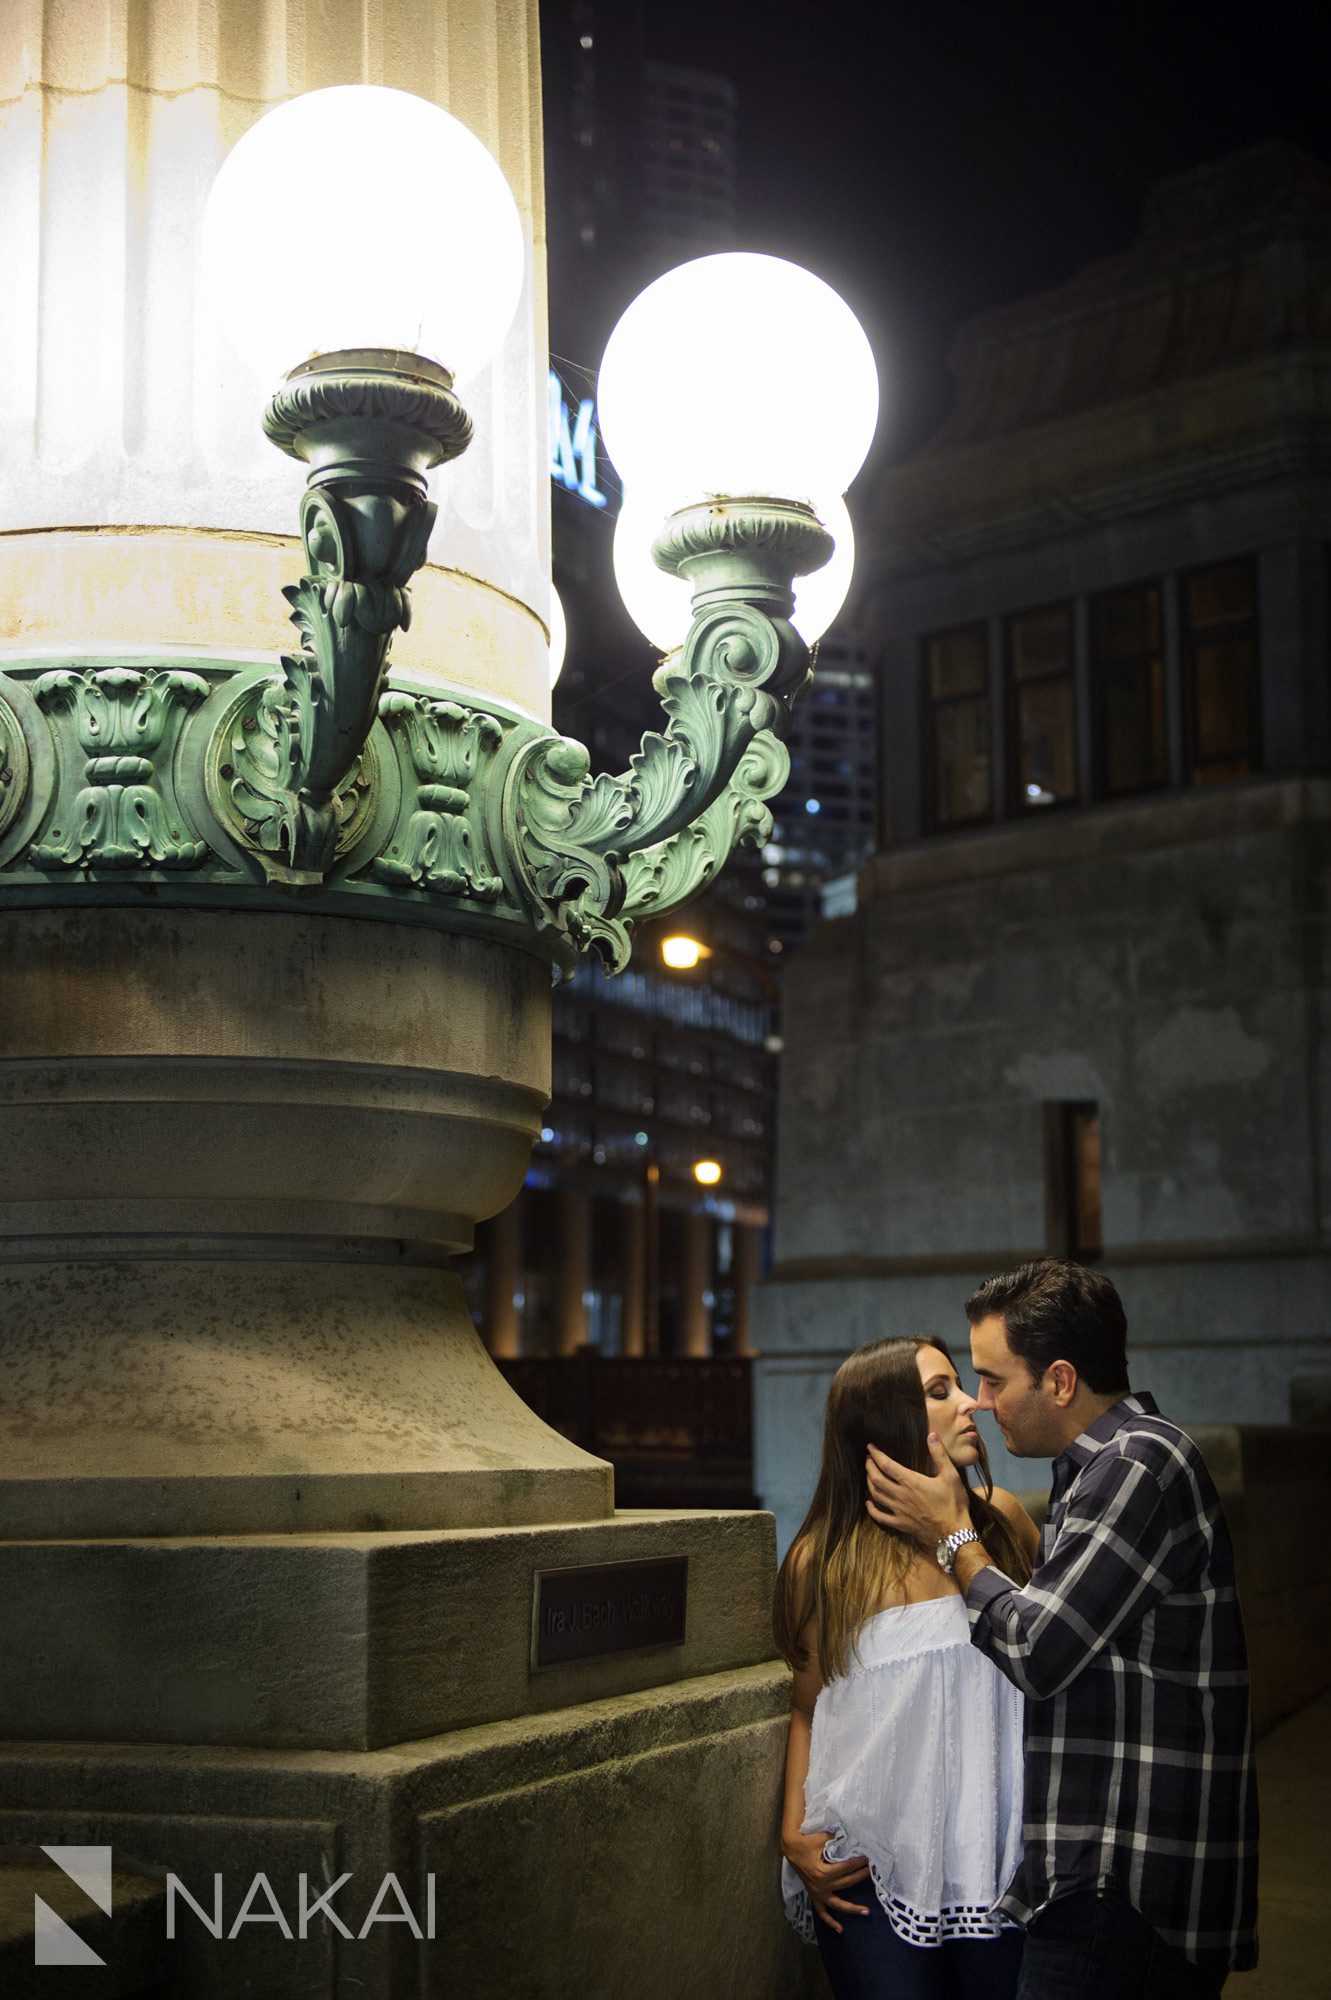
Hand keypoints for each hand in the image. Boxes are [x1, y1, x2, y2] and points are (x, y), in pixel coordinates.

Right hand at [782, 1828, 870, 1932]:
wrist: (790, 1847)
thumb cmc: (806, 1841)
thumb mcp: (821, 1837)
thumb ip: (837, 1838)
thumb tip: (852, 1836)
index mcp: (822, 1872)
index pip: (845, 1868)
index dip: (858, 1863)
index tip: (868, 1859)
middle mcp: (821, 1885)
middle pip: (846, 1883)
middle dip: (861, 1876)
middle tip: (873, 1871)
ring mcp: (817, 1893)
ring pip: (838, 1904)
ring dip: (852, 1908)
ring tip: (867, 1911)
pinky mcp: (814, 1896)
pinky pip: (822, 1912)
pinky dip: (830, 1922)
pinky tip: (840, 1929)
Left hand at [865, 1433, 970, 1547]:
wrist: (955, 1534)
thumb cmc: (954, 1504)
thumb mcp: (951, 1476)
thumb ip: (940, 1454)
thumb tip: (931, 1435)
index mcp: (911, 1482)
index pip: (886, 1465)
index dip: (876, 1455)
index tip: (870, 1447)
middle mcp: (901, 1496)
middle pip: (877, 1479)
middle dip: (869, 1467)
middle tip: (868, 1458)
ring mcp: (899, 1511)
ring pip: (876, 1495)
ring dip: (870, 1483)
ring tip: (869, 1475)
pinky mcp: (901, 1524)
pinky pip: (881, 1517)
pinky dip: (872, 1509)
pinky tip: (869, 1504)